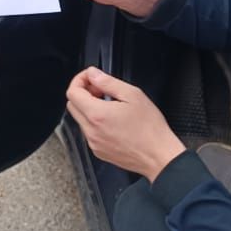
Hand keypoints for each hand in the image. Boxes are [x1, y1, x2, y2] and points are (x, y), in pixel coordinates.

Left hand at [65, 67, 184, 181]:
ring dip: (89, 108)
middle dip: (83, 93)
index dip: (80, 80)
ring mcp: (94, 143)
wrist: (158, 156)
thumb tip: (93, 74)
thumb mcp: (132, 95)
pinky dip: (95, 122)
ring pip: (80, 119)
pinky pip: (89, 132)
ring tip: (110, 105)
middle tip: (101, 89)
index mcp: (97, 115)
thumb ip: (108, 82)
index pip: (72, 92)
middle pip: (72, 105)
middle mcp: (91, 131)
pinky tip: (113, 120)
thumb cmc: (150, 128)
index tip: (91, 77)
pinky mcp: (99, 152)